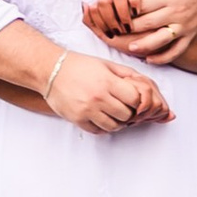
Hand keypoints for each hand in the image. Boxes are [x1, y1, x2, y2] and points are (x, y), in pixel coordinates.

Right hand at [48, 49, 172, 131]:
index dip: (138, 101)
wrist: (51, 70)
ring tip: (112, 112)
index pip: (135, 99)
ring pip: (114, 126)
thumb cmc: (80, 66)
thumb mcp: (106, 64)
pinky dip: (103, 126)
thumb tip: (145, 86)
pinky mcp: (78, 120)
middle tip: (124, 107)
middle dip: (129, 112)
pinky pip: (99, 131)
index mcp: (108, 81)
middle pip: (127, 115)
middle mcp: (98, 97)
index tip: (133, 99)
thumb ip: (126, 75)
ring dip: (117, 121)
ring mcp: (87, 110)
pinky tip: (100, 116)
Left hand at [85, 0, 196, 65]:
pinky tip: (150, 59)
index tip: (115, 17)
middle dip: (130, 29)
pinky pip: (176, 50)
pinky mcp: (189, 35)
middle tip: (116, 33)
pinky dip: (163, 57)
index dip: (126, 13)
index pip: (141, 7)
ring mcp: (183, 25)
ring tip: (131, 48)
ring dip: (145, 45)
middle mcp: (175, 11)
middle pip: (148, 23)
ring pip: (162, 39)